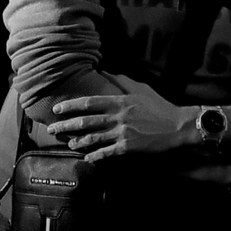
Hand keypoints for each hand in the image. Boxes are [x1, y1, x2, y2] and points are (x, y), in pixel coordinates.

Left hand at [46, 93, 196, 161]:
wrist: (178, 125)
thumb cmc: (160, 107)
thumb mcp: (141, 89)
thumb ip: (121, 81)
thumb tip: (105, 71)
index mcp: (119, 101)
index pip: (89, 103)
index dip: (71, 106)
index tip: (58, 109)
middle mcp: (118, 116)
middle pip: (86, 121)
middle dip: (66, 126)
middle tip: (53, 129)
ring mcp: (122, 132)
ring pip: (93, 138)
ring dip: (78, 142)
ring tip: (69, 144)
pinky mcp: (128, 147)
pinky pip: (107, 152)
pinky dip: (96, 156)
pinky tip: (88, 158)